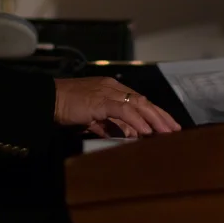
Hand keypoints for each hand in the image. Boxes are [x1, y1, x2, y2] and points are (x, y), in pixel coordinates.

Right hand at [53, 77, 181, 136]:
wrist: (48, 100)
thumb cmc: (66, 108)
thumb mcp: (92, 119)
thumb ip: (109, 125)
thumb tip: (127, 135)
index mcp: (111, 89)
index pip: (139, 101)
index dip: (154, 113)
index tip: (167, 126)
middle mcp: (113, 88)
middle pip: (143, 101)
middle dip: (161, 116)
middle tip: (175, 130)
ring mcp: (107, 92)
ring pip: (138, 104)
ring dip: (154, 119)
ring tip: (167, 132)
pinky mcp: (101, 101)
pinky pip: (124, 111)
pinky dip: (137, 120)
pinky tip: (146, 131)